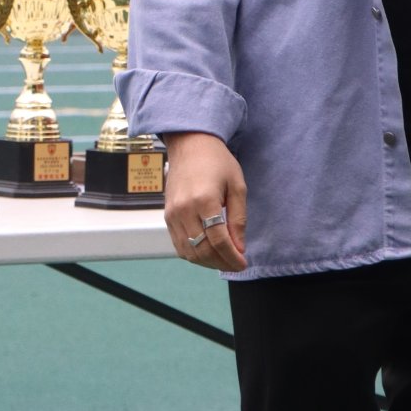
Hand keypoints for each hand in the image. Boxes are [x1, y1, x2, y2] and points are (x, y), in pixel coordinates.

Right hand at [162, 131, 247, 272]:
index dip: (232, 257)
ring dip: (208, 262)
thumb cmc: (218, 162)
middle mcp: (184, 210)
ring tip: (224, 260)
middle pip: (203, 250)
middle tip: (236, 264)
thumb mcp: (237, 186)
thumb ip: (238, 219)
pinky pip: (179, 245)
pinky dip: (194, 254)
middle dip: (222, 263)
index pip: (219, 241)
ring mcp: (172, 215)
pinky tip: (208, 252)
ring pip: (189, 252)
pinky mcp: (167, 216)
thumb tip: (239, 248)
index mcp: (204, 200)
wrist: (190, 146)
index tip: (243, 264)